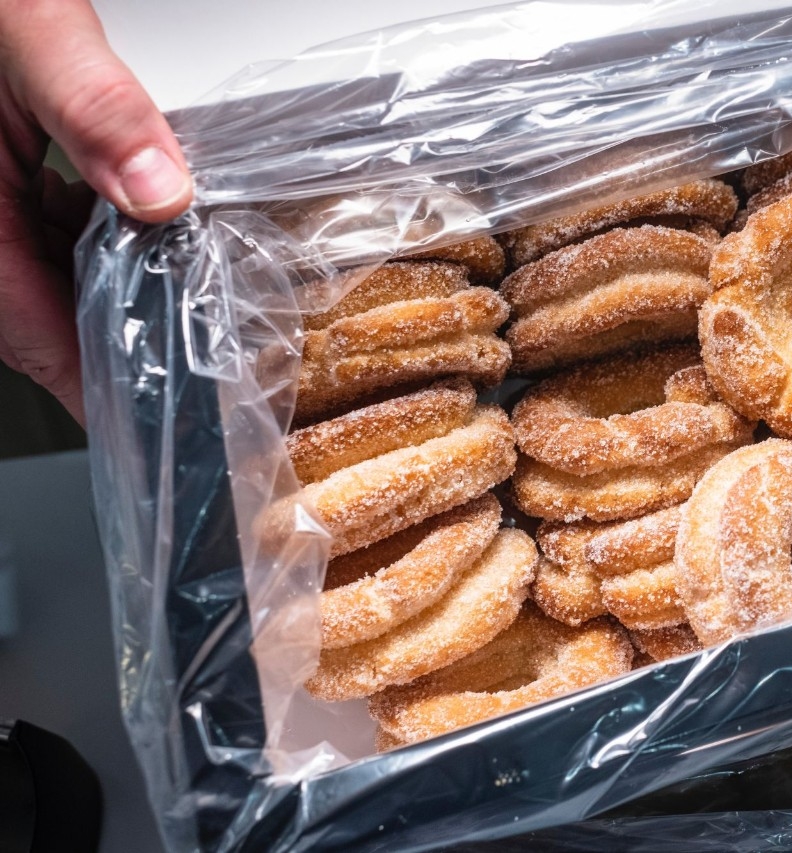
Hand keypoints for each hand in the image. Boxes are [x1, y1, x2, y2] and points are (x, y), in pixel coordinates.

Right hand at [0, 0, 191, 423]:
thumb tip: (157, 187)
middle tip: (189, 379)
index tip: (148, 426)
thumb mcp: (29, 34)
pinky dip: (89, 243)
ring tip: (181, 308)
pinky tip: (136, 230)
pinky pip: (41, 233)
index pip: (30, 331)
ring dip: (109, 292)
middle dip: (114, 345)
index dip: (92, 384)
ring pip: (42, 277)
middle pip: (38, 315)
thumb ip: (92, 106)